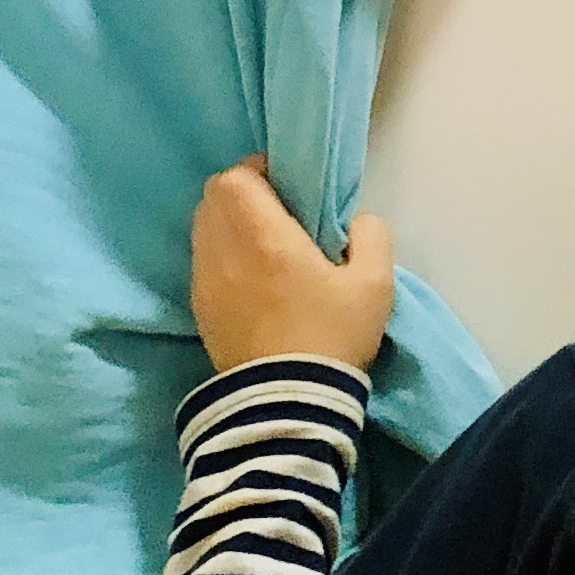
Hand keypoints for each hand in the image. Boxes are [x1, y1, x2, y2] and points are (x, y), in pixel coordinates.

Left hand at [191, 159, 395, 375]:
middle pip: (211, 197)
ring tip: (262, 244)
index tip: (287, 186)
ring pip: (202, 228)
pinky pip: (202, 262)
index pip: (235, 178)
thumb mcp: (375, 285)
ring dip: (228, 223)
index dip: (258, 170)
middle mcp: (225, 252)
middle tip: (275, 211)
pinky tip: (251, 278)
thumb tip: (357, 220)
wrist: (288, 404)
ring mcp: (205, 282)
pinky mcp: (199, 309)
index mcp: (265, 237)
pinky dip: (221, 255)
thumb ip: (371, 236)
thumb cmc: (332, 337)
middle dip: (241, 193)